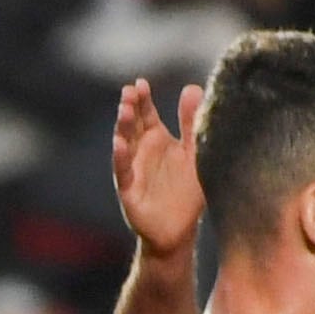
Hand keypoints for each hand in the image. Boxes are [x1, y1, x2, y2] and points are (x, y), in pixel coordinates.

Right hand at [111, 79, 206, 261]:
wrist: (179, 230)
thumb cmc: (187, 191)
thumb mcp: (194, 151)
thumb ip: (191, 122)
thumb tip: (191, 86)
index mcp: (156, 139)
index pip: (145, 113)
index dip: (142, 99)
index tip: (140, 83)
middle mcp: (141, 152)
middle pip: (132, 124)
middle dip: (130, 108)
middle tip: (129, 91)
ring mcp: (132, 170)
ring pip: (124, 144)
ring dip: (122, 128)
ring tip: (123, 111)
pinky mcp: (128, 191)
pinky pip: (122, 172)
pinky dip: (120, 158)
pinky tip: (120, 145)